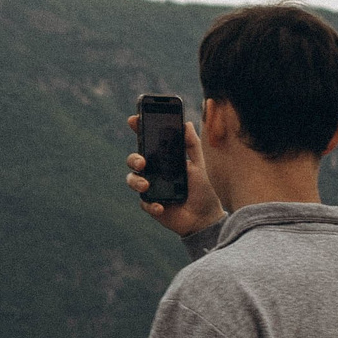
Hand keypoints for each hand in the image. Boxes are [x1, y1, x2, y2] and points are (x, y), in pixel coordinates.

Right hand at [125, 115, 225, 236]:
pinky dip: (151, 204)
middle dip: (134, 158)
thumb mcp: (199, 164)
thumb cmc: (202, 189)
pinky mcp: (151, 205)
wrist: (205, 217)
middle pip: (134, 160)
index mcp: (164, 159)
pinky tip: (161, 206)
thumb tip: (187, 123)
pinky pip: (144, 203)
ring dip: (136, 181)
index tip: (133, 120)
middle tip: (142, 162)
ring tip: (147, 185)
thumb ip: (192, 145)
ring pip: (132, 180)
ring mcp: (150, 188)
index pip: (148, 141)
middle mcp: (154, 172)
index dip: (139, 129)